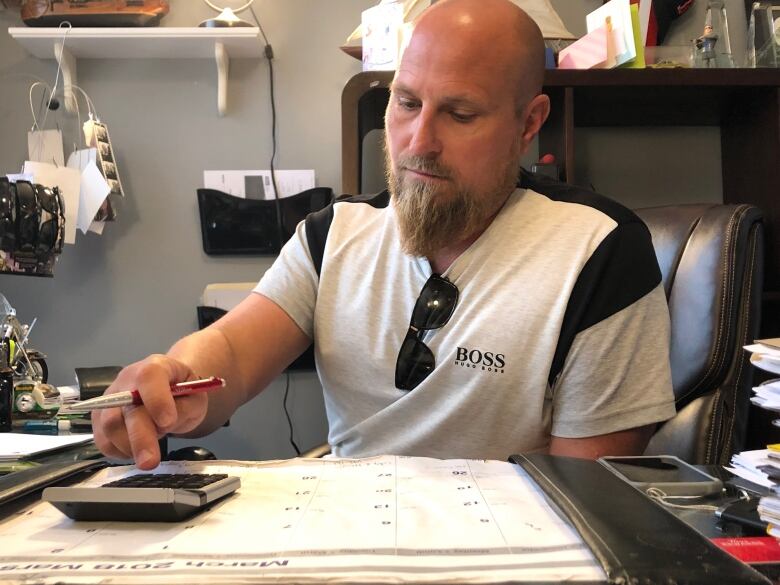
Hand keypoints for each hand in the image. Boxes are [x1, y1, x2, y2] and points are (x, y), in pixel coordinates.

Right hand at [92, 355, 209, 469]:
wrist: (170, 391)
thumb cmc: (184, 393)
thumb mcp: (196, 398)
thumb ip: (183, 408)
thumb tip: (163, 424)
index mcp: (155, 367)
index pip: (149, 377)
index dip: (156, 399)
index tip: (168, 422)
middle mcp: (127, 379)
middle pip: (125, 408)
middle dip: (139, 438)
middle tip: (150, 462)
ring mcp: (109, 398)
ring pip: (109, 426)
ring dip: (129, 447)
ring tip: (149, 454)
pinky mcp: (99, 418)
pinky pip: (102, 440)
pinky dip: (118, 452)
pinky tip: (135, 451)